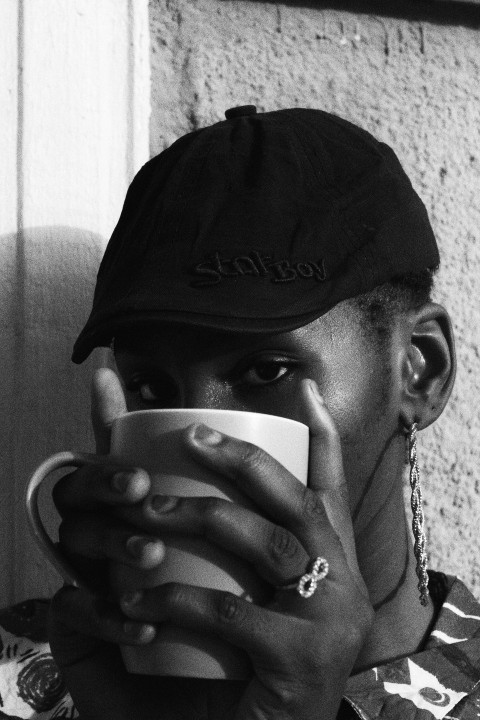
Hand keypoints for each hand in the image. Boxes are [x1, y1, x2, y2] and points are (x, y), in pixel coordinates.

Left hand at [49, 371, 372, 719]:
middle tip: (189, 434)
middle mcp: (341, 581)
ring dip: (200, 516)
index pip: (332, 487)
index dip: (323, 436)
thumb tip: (164, 498)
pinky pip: (232, 613)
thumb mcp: (233, 601)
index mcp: (329, 560)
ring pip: (268, 542)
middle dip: (243, 458)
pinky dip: (178, 602)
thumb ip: (212, 557)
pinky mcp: (305, 662)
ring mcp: (330, 620)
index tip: (305, 389)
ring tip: (145, 511)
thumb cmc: (240, 671)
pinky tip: (136, 604)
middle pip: (298, 500)